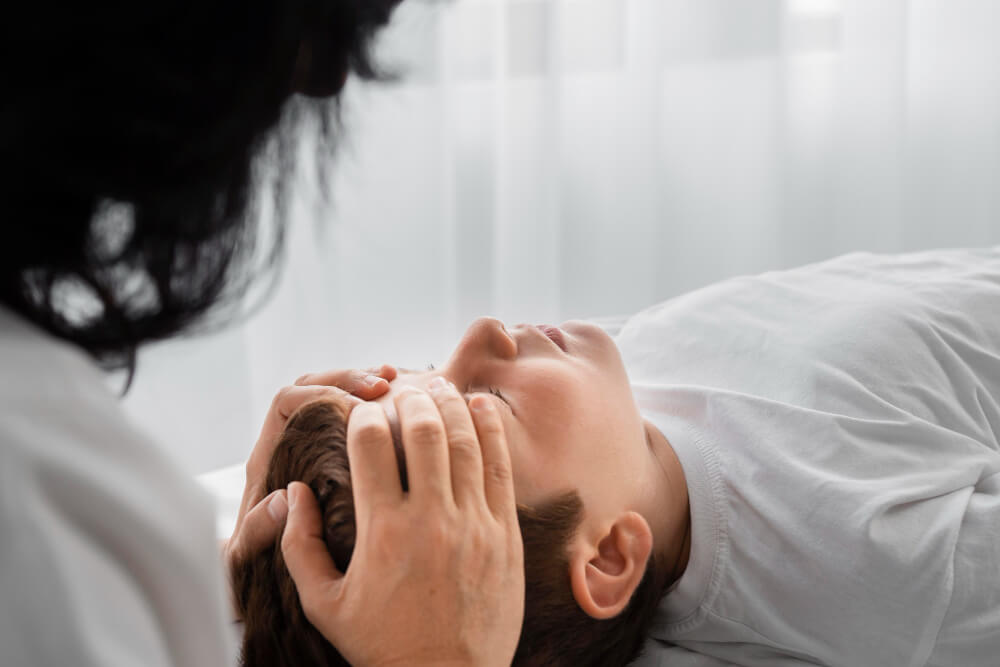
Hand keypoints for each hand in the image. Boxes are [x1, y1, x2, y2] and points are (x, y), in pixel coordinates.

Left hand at [222, 365, 395, 617]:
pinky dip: (382, 404)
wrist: (259, 587)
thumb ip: (257, 530)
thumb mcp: (249, 558)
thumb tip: (283, 499)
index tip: (352, 408)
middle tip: (381, 386)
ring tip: (397, 382)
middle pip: (315, 386)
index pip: (287, 402)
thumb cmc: (254, 572)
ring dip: (367, 383)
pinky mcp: (343, 454)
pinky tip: (406, 406)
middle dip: (348, 379)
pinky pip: (361, 416)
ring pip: (338, 393)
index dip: (318, 396)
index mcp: (269, 458)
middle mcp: (292, 445)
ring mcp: (318, 446)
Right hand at [281, 379, 524, 666]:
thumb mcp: (324, 604)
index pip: (370, 444)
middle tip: (401, 390)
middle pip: (422, 429)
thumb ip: (299, 546)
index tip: (360, 412)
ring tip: (438, 385)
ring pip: (464, 440)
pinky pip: (501, 467)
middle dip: (409, 398)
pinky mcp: (506, 534)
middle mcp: (431, 518)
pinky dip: (490, 430)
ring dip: (449, 404)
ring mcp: (474, 523)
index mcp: (382, 530)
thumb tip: (294, 493)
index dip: (362, 416)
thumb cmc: (382, 646)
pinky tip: (480, 407)